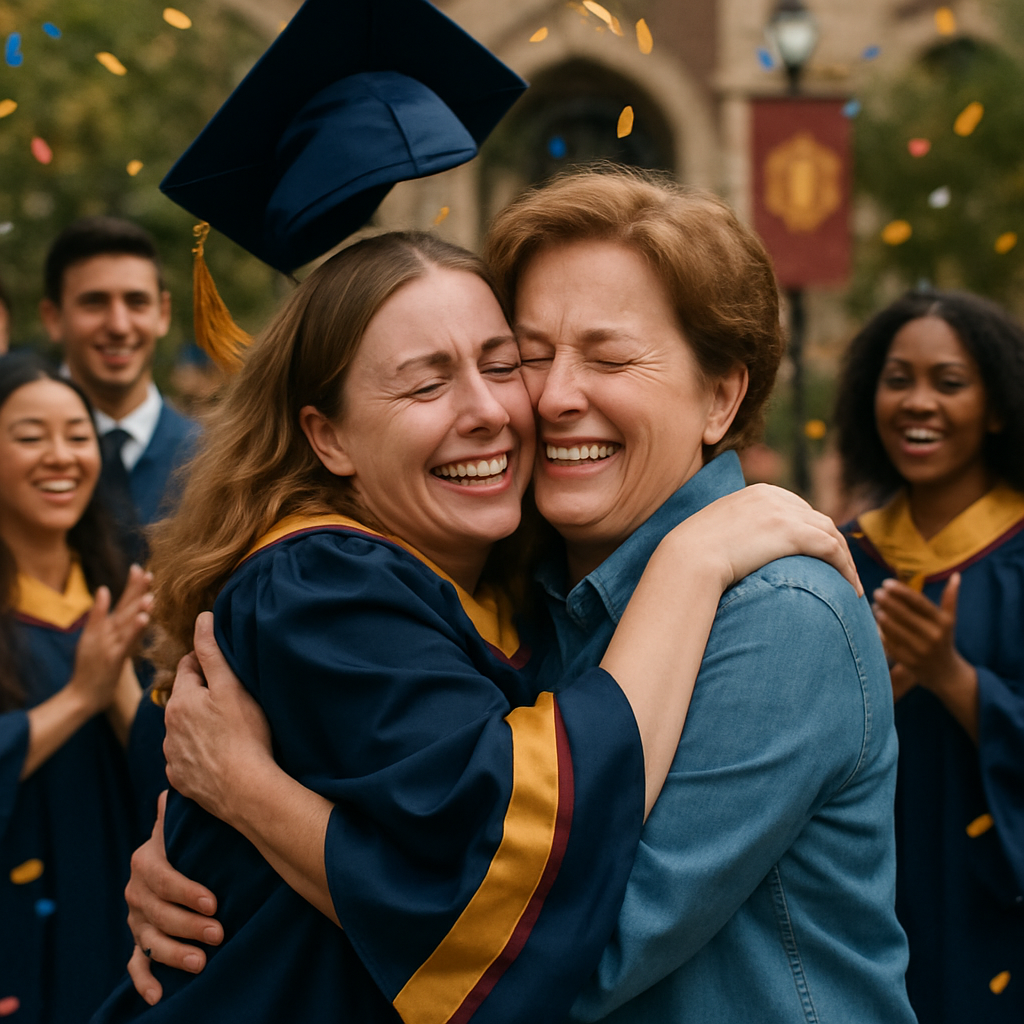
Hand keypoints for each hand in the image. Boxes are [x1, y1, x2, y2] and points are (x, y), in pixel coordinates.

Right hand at [69, 565, 151, 714]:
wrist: (83, 696)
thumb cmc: (92, 667)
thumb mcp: (94, 639)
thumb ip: (101, 617)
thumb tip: (103, 591)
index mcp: (106, 627)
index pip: (122, 603)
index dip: (132, 586)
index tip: (140, 568)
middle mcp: (107, 633)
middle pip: (124, 609)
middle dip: (136, 590)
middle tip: (147, 573)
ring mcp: (109, 645)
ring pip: (125, 623)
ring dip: (137, 607)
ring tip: (149, 594)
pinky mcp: (113, 659)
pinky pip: (127, 643)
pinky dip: (134, 630)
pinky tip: (143, 618)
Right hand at [126, 791, 222, 1004]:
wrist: (178, 858)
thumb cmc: (191, 839)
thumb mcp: (185, 822)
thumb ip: (182, 810)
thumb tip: (173, 787)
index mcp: (146, 861)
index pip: (163, 879)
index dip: (186, 892)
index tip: (213, 902)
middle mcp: (136, 892)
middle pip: (158, 914)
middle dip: (188, 925)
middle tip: (218, 933)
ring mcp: (137, 919)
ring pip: (149, 940)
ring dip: (173, 954)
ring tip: (201, 962)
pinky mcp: (140, 942)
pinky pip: (136, 965)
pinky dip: (145, 981)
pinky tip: (158, 996)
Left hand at [163, 613, 273, 826]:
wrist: (245, 790)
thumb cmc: (244, 735)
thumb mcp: (231, 686)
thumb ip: (212, 651)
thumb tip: (202, 617)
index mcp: (180, 700)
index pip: (187, 667)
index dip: (206, 664)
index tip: (225, 671)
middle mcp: (168, 727)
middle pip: (184, 699)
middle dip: (201, 695)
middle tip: (230, 700)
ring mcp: (172, 756)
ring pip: (183, 729)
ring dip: (198, 725)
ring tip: (227, 731)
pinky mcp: (179, 779)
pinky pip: (186, 758)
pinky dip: (198, 753)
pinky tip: (219, 756)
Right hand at [664, 484, 861, 595]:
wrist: (687, 558)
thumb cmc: (693, 555)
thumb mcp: (716, 531)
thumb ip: (736, 531)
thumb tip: (739, 551)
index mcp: (757, 493)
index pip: (798, 510)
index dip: (813, 534)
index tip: (820, 558)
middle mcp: (773, 496)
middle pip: (818, 519)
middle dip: (833, 545)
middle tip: (841, 573)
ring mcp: (783, 511)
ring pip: (831, 533)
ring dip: (845, 560)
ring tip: (850, 585)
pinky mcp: (792, 531)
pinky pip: (832, 548)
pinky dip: (846, 568)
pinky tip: (849, 589)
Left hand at [872, 574, 978, 737]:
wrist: (946, 674)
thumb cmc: (944, 640)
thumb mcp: (949, 621)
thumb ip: (950, 599)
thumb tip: (956, 576)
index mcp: (943, 622)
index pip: (919, 603)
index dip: (902, 592)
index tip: (886, 583)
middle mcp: (934, 635)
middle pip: (905, 615)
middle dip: (888, 602)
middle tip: (876, 592)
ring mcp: (921, 650)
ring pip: (896, 630)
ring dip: (882, 616)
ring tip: (874, 606)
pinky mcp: (910, 662)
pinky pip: (891, 645)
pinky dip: (882, 634)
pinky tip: (874, 625)